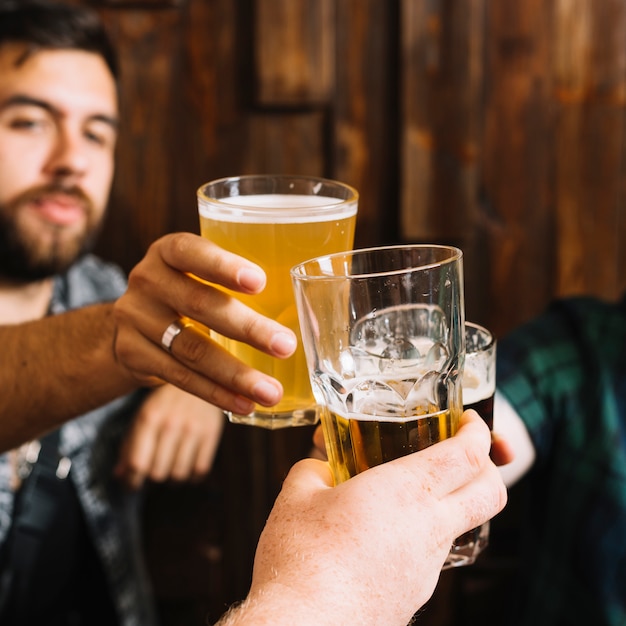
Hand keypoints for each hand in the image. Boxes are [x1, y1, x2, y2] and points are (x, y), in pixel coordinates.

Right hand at [113, 233, 296, 414]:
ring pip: (191, 349)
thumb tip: (309, 311)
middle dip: (247, 328)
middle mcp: (147, 280)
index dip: (223, 266)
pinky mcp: (132, 354)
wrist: (130, 323)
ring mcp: (135, 318)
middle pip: (199, 304)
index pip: (191, 251)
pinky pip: (179, 377)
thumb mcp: (198, 273)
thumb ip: (236, 282)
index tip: (261, 282)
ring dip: (235, 374)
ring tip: (270, 392)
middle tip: (286, 346)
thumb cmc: (186, 292)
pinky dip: (215, 393)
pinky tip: (244, 404)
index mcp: (167, 252)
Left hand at [114, 383, 224, 489]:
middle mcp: (171, 423)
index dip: (132, 481)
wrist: (200, 377)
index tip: (132, 485)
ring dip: (172, 479)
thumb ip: (129, 445)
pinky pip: (200, 470)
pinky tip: (187, 465)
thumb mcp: (143, 415)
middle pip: (157, 473)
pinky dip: (192, 475)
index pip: (138, 463)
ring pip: (179, 475)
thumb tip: (120, 475)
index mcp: (149, 417)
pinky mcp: (212, 433)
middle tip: (152, 473)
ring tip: (170, 469)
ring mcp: (193, 429)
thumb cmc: (167, 400)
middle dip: (152, 479)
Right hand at [218, 410, 507, 625]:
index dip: (477, 432)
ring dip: (452, 500)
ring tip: (408, 491)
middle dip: (490, 466)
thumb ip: (314, 470)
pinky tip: (384, 532)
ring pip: (462, 524)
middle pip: (491, 493)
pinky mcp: (416, 593)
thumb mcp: (297, 496)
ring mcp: (428, 566)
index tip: (469, 421)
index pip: (467, 455)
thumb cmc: (302, 559)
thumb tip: (320, 467)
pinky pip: (433, 552)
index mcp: (406, 492)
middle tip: (467, 452)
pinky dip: (422, 532)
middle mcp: (429, 529)